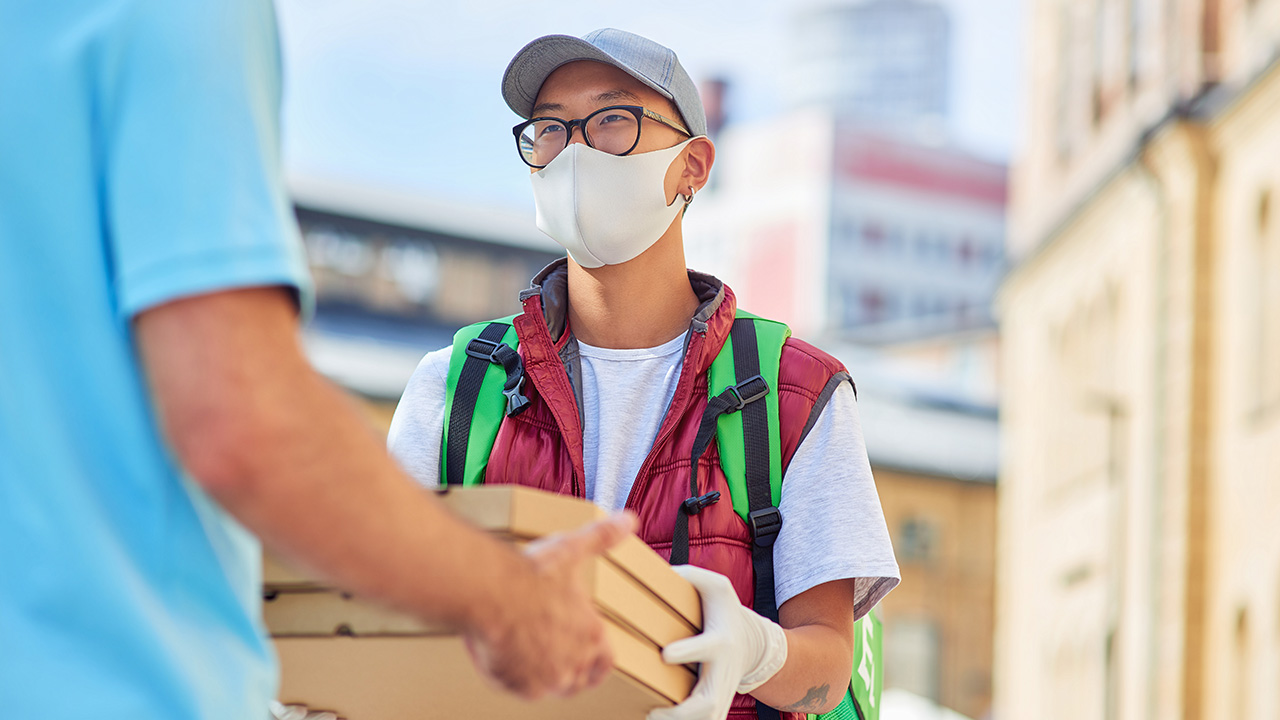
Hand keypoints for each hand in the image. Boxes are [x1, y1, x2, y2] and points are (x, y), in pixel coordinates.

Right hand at [463, 512, 635, 699]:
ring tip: (530, 659)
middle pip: (579, 679)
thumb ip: (602, 537)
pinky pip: (521, 689)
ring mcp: (547, 678)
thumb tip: (627, 520)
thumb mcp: (572, 549)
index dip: (598, 660)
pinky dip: (515, 678)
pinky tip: (505, 660)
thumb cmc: (530, 575)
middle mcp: (573, 662)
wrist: (491, 593)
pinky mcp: (519, 686)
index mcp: (591, 634)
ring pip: (552, 687)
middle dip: (570, 669)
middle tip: (554, 655)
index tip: (591, 657)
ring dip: (545, 676)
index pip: (606, 661)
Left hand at [648, 565, 788, 719]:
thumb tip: (661, 572)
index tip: (665, 654)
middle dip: (683, 711)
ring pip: (709, 718)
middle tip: (654, 711)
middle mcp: (723, 671)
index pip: (707, 648)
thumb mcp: (715, 586)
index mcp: (720, 640)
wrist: (751, 642)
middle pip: (708, 700)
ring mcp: (723, 691)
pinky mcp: (719, 704)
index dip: (688, 652)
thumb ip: (691, 576)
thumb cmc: (725, 611)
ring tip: (652, 718)